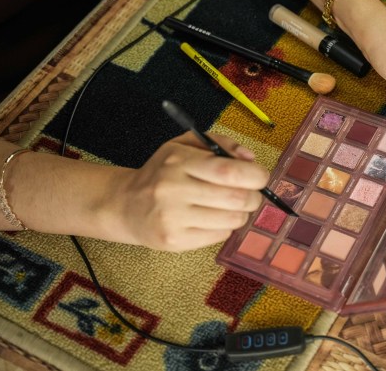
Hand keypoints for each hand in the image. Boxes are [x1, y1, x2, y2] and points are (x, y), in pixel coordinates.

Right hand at [108, 132, 267, 251]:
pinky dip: (225, 227)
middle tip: (251, 195)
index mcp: (179, 161)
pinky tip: (212, 219)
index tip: (260, 177)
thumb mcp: (185, 145)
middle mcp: (173, 189)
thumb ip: (220, 144)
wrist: (125, 205)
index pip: (228, 171)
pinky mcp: (174, 241)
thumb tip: (250, 158)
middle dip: (254, 197)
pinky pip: (219, 236)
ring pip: (232, 220)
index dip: (255, 175)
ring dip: (241, 214)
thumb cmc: (163, 172)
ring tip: (231, 207)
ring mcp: (172, 218)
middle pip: (236, 198)